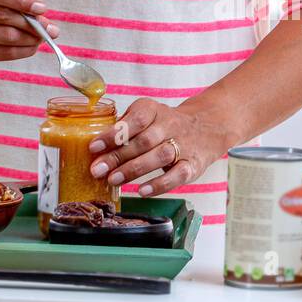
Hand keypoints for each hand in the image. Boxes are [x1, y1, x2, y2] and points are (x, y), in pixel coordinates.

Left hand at [87, 98, 227, 195]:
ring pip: (159, 156)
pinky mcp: (193, 165)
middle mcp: (169, 125)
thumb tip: (97, 147)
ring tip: (113, 180)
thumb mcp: (146, 115)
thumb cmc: (164, 124)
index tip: (93, 147)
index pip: (134, 119)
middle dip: (117, 156)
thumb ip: (124, 127)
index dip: (113, 133)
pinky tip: (142, 191)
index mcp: (153, 110)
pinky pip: (177, 175)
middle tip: (97, 170)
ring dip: (134, 169)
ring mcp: (183, 145)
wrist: (207, 127)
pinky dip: (159, 184)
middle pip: (142, 141)